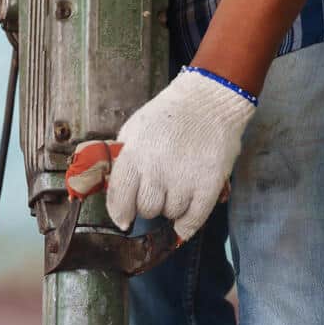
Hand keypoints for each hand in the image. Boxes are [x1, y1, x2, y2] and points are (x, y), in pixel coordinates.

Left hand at [105, 68, 256, 241]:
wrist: (209, 99)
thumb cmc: (169, 115)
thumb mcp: (134, 131)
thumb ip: (123, 160)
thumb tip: (114, 189)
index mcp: (133, 156)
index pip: (119, 200)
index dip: (120, 213)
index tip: (124, 218)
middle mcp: (156, 171)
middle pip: (146, 210)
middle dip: (150, 204)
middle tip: (159, 190)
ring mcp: (183, 180)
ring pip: (170, 214)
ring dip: (172, 207)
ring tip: (178, 186)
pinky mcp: (208, 185)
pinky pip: (193, 220)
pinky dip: (187, 224)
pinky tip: (184, 220)